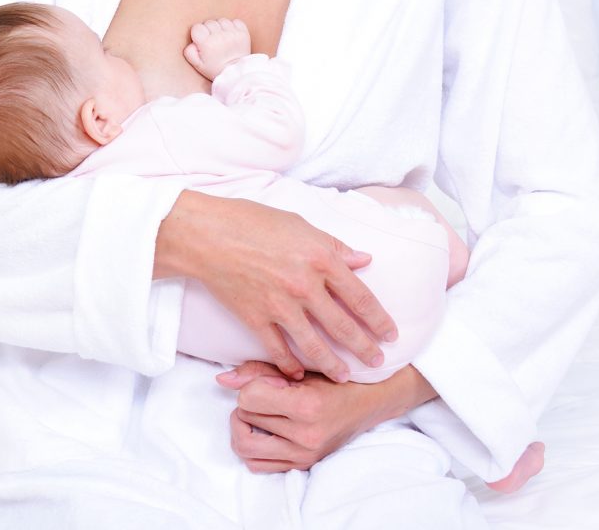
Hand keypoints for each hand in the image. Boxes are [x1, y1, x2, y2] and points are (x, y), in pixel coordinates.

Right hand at [154, 191, 396, 380]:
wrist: (206, 234)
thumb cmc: (251, 221)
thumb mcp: (299, 225)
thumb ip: (333, 246)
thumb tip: (362, 260)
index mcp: (320, 259)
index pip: (360, 296)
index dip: (379, 319)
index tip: (391, 333)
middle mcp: (305, 286)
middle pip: (343, 326)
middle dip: (364, 348)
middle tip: (377, 362)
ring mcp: (279, 305)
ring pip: (314, 345)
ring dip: (332, 364)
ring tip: (344, 376)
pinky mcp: (255, 318)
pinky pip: (277, 349)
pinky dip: (289, 365)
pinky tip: (298, 375)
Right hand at [185, 18, 251, 80]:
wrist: (236, 73)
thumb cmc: (215, 68)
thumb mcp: (198, 65)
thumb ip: (189, 52)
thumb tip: (192, 42)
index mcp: (206, 44)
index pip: (197, 27)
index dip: (198, 33)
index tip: (202, 41)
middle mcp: (219, 37)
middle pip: (209, 22)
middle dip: (209, 30)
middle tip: (213, 41)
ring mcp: (232, 34)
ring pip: (222, 21)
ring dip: (221, 27)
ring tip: (222, 38)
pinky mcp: (243, 33)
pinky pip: (236, 21)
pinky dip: (233, 26)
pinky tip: (231, 35)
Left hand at [216, 361, 426, 471]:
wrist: (369, 403)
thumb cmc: (334, 379)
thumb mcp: (300, 368)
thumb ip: (258, 372)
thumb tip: (222, 380)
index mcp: (307, 407)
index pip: (249, 398)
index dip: (253, 386)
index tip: (272, 382)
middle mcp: (306, 436)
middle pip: (244, 421)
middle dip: (246, 405)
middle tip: (262, 397)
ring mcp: (305, 455)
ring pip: (245, 448)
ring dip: (244, 428)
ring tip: (259, 415)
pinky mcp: (303, 466)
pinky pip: (259, 465)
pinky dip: (254, 448)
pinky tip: (266, 431)